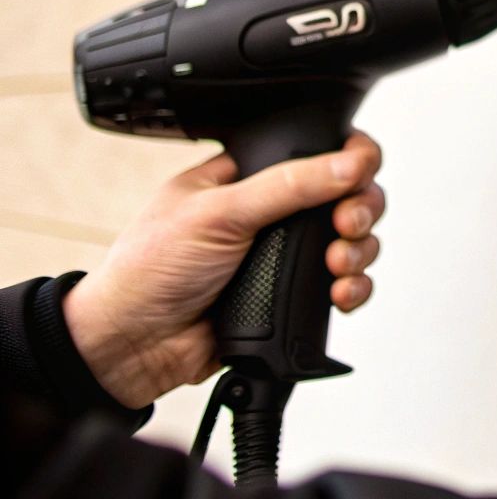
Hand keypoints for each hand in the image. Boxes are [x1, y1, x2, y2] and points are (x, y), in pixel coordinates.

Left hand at [62, 134, 385, 408]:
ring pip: (354, 241)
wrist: (133, 347)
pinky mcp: (294, 295)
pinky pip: (346, 285)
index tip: (358, 174)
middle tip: (347, 224)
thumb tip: (350, 162)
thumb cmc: (149, 271)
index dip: (349, 158)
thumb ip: (289, 185)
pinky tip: (340, 293)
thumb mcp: (219, 212)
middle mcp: (273, 212)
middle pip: (348, 195)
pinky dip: (355, 288)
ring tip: (337, 265)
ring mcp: (286, 254)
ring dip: (359, 251)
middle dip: (360, 209)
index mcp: (248, 176)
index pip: (316, 151)